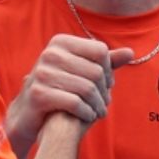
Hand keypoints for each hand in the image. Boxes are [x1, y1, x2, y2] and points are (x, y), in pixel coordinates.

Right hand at [5, 35, 136, 153]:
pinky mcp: (38, 94)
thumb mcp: (81, 71)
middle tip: (104, 103)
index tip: (106, 85)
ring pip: (88, 88)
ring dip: (99, 105)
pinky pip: (75, 103)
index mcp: (60, 42)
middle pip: (96, 71)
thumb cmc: (60, 89)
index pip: (100, 50)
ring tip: (99, 111)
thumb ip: (105, 62)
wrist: (28, 113)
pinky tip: (88, 116)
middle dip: (105, 91)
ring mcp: (42, 73)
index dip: (108, 70)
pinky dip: (87, 112)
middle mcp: (50, 53)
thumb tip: (130, 52)